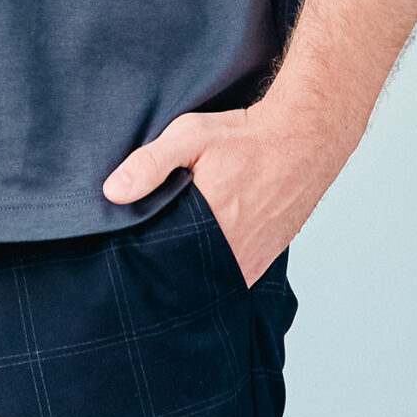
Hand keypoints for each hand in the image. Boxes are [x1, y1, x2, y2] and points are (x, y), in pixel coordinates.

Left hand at [100, 104, 337, 286]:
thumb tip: (112, 192)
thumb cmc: (245, 137)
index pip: (161, 260)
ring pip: (207, 280)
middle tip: (143, 257)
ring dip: (189, 271)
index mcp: (207, 226)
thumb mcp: (190, 136)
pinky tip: (199, 256)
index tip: (124, 252)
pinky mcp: (263, 262)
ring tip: (171, 254)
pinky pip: (230, 279)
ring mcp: (249, 261)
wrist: (303, 140)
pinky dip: (213, 272)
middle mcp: (231, 253)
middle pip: (183, 276)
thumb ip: (150, 164)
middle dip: (163, 268)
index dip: (142, 257)